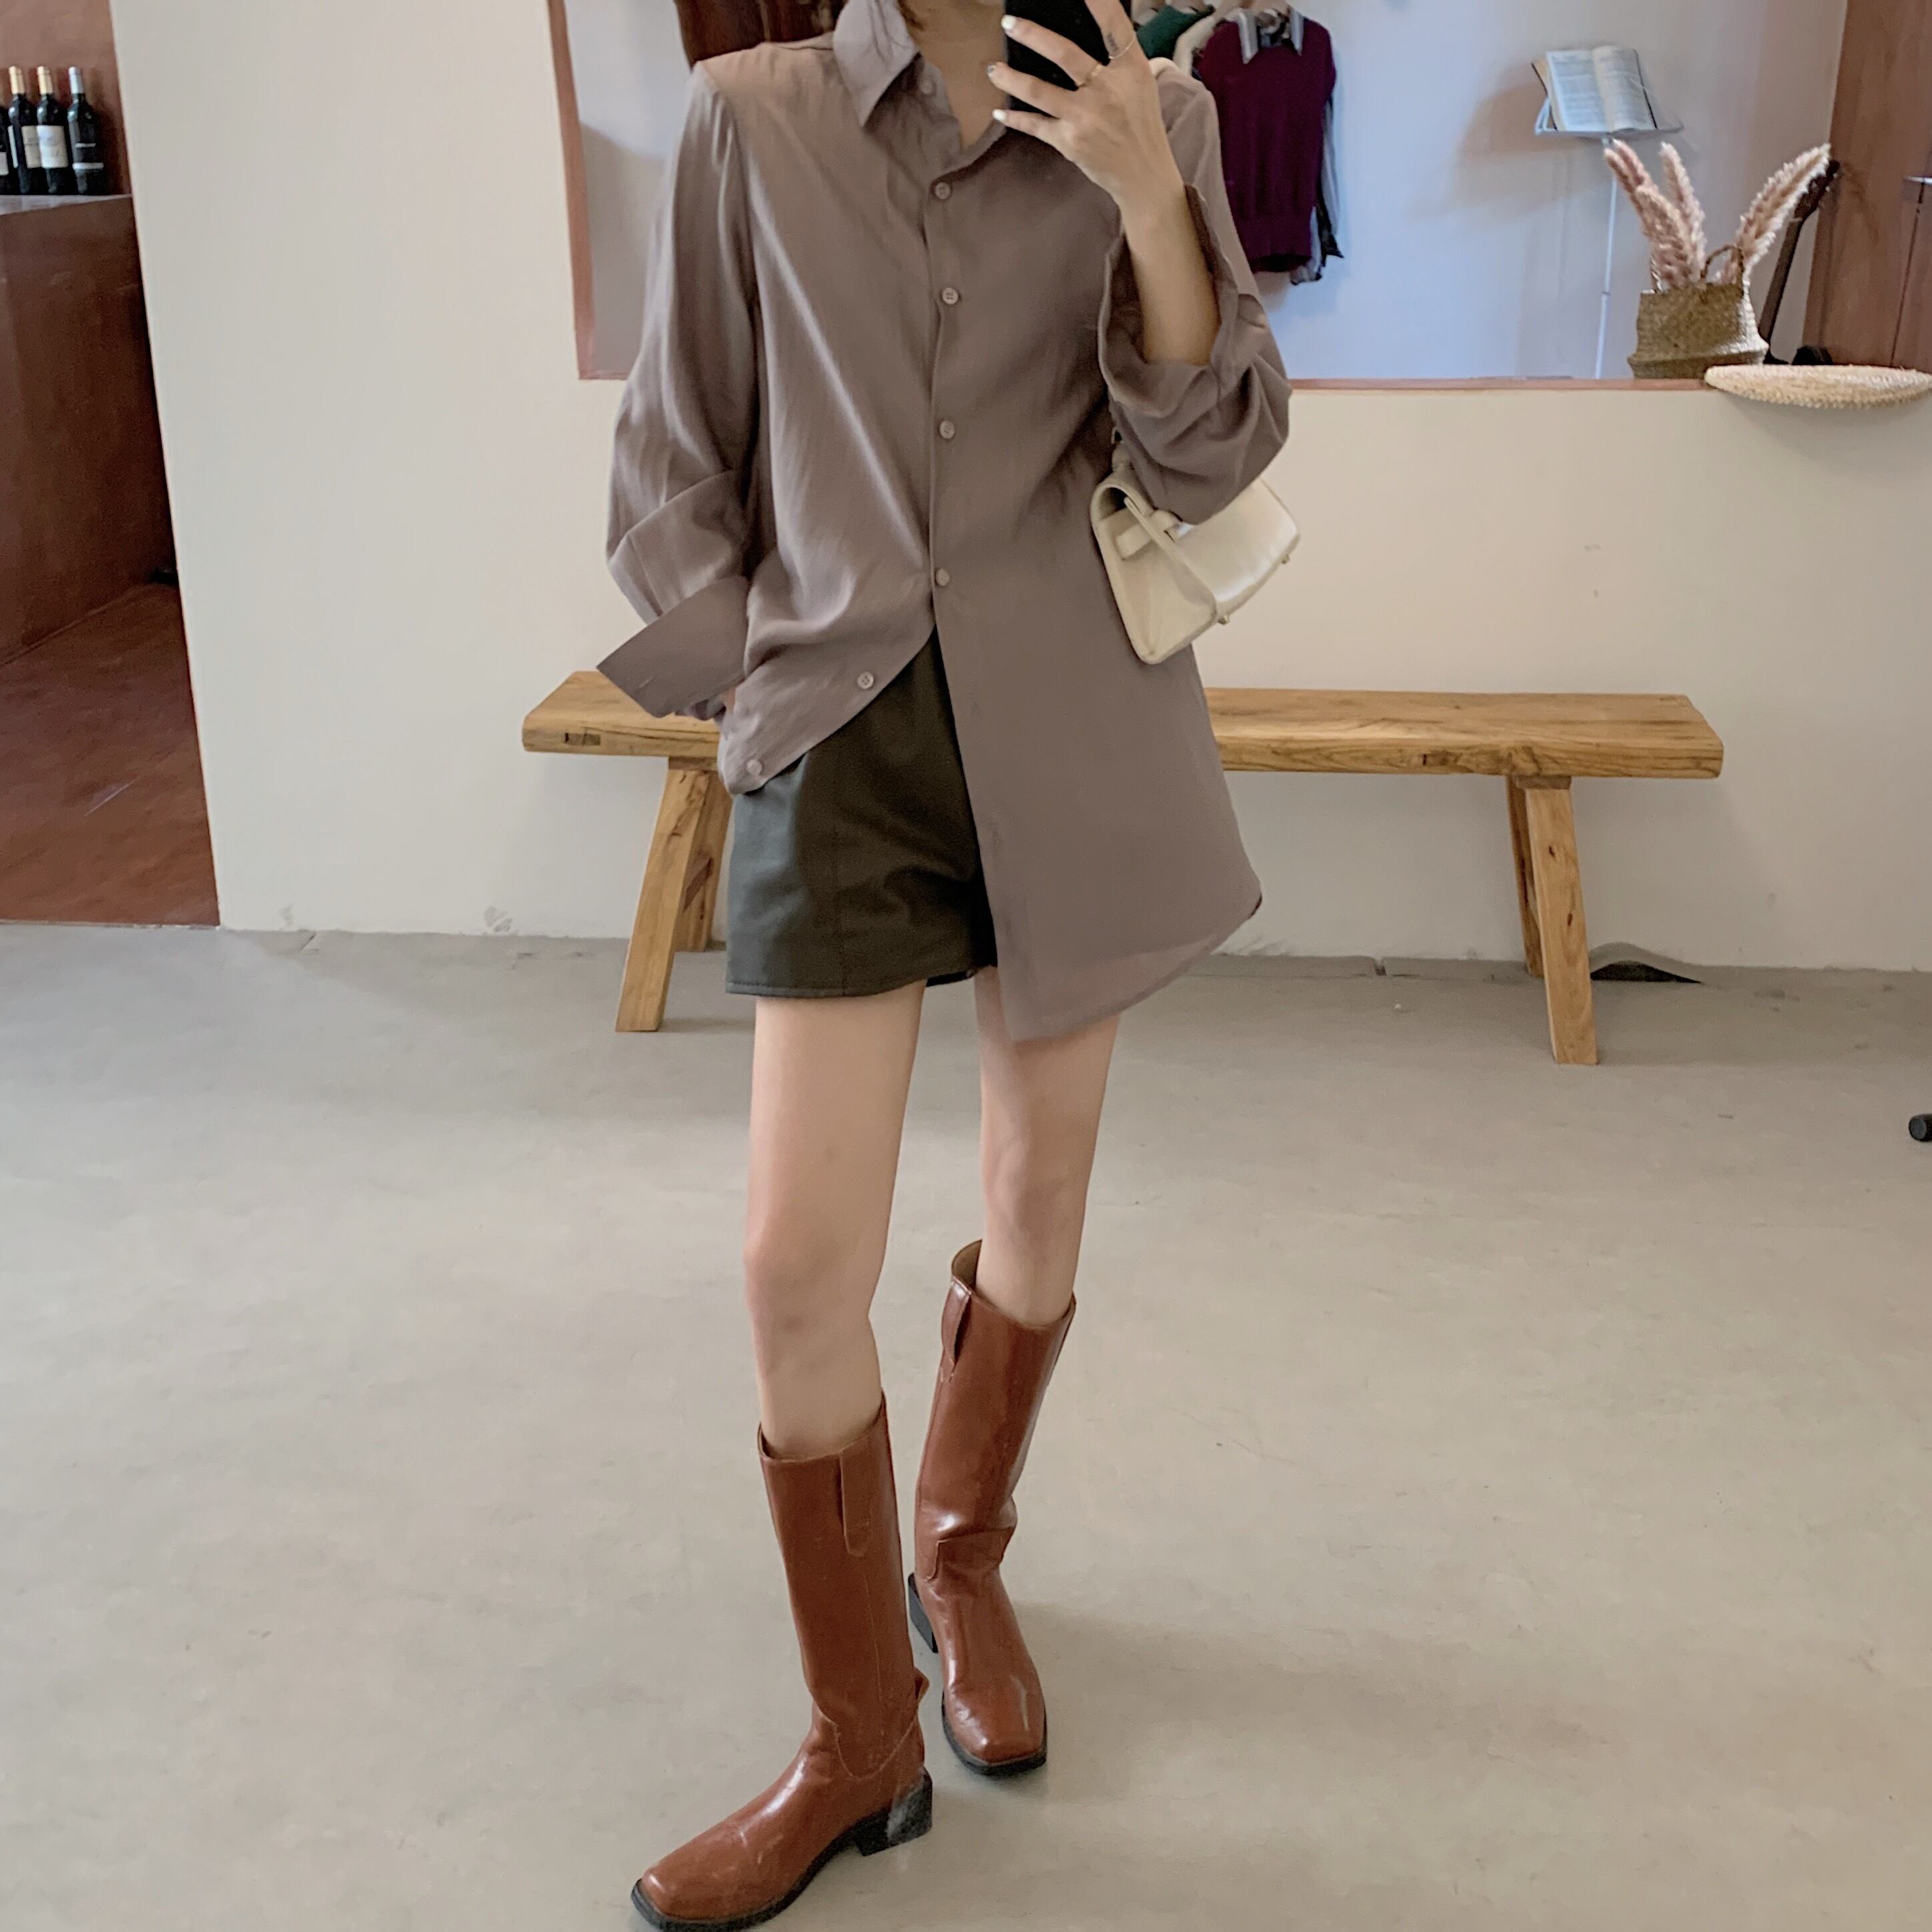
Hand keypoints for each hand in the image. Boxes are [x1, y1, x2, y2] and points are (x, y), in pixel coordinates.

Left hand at [989, 0, 1186, 222]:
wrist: (1144, 176)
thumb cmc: (1141, 126)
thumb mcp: (1142, 84)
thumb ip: (1120, 59)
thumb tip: (1097, 31)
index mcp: (1131, 70)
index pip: (1113, 27)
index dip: (1098, 3)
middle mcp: (1108, 90)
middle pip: (1065, 54)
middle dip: (1033, 35)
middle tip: (1009, 23)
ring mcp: (1086, 117)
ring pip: (1039, 91)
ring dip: (1011, 78)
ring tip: (992, 69)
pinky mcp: (1070, 141)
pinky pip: (1035, 125)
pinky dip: (1015, 118)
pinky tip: (999, 111)